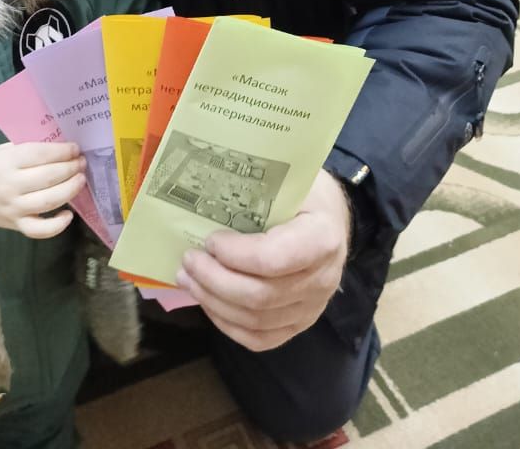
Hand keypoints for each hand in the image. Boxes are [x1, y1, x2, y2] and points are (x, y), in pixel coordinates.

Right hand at [0, 141, 85, 238]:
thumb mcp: (4, 150)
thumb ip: (28, 147)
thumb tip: (61, 145)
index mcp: (7, 162)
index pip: (40, 154)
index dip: (62, 151)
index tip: (75, 148)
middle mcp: (10, 186)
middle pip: (48, 177)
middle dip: (70, 168)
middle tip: (81, 162)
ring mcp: (14, 208)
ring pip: (48, 201)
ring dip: (70, 190)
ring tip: (81, 179)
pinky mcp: (16, 225)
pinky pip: (39, 230)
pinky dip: (57, 225)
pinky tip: (69, 214)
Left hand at [175, 169, 350, 351]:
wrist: (331, 220)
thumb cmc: (305, 194)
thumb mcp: (290, 179)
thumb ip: (256, 190)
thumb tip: (200, 193)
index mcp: (322, 237)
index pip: (273, 259)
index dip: (235, 254)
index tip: (210, 240)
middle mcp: (322, 279)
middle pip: (260, 296)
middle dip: (214, 280)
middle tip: (187, 261)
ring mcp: (313, 308)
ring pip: (256, 321)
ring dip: (213, 302)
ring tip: (188, 279)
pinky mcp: (300, 324)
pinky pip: (260, 339)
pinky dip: (227, 323)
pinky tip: (208, 301)